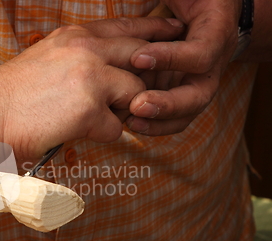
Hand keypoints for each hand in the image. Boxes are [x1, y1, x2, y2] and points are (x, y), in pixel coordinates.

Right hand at [0, 17, 183, 159]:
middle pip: (142, 55)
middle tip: (156, 86)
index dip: (153, 31)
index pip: (127, 27)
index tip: (173, 33)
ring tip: (92, 117)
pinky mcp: (90, 108)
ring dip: (121, 110)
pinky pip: (116, 126)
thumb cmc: (11, 93)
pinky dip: (100, 134)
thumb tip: (105, 72)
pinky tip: (75, 132)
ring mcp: (91, 76)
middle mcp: (87, 49)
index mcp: (75, 35)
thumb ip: (79, 57)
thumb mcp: (48, 59)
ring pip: (135, 92)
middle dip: (152, 73)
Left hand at [126, 0, 240, 135]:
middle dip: (168, 104)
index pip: (201, 53)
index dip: (172, 58)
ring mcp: (196, 82)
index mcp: (216, 32)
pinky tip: (130, 122)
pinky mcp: (180, 92)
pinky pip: (173, 117)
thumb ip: (171, 4)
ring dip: (159, 121)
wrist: (200, 8)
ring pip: (187, 112)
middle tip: (137, 105)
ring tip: (132, 120)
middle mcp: (211, 63)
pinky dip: (154, 123)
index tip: (138, 57)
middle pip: (199, 95)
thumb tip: (163, 11)